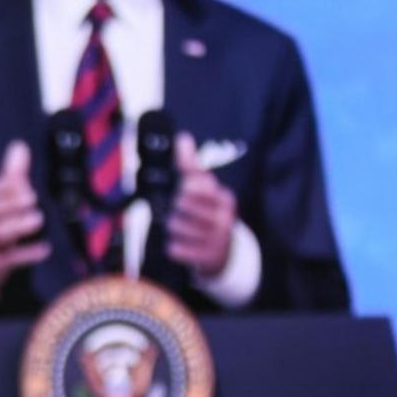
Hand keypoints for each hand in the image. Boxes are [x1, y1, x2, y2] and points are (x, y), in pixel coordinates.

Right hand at [0, 140, 50, 299]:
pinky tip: (45, 249)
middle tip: (34, 198)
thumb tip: (19, 145)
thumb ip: (11, 175)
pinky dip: (28, 254)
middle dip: (12, 204)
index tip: (25, 183)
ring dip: (19, 226)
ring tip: (39, 219)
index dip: (6, 187)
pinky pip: (9, 259)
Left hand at [164, 132, 237, 277]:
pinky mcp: (207, 257)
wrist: (224, 254)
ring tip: (180, 229)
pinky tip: (179, 245)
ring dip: (172, 228)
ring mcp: (217, 238)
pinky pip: (176, 249)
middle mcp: (224, 216)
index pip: (196, 183)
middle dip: (175, 208)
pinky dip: (173, 247)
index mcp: (224, 197)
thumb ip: (192, 165)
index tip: (184, 189)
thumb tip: (183, 138)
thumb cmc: (208, 215)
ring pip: (176, 226)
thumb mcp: (206, 190)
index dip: (185, 186)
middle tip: (179, 212)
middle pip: (181, 203)